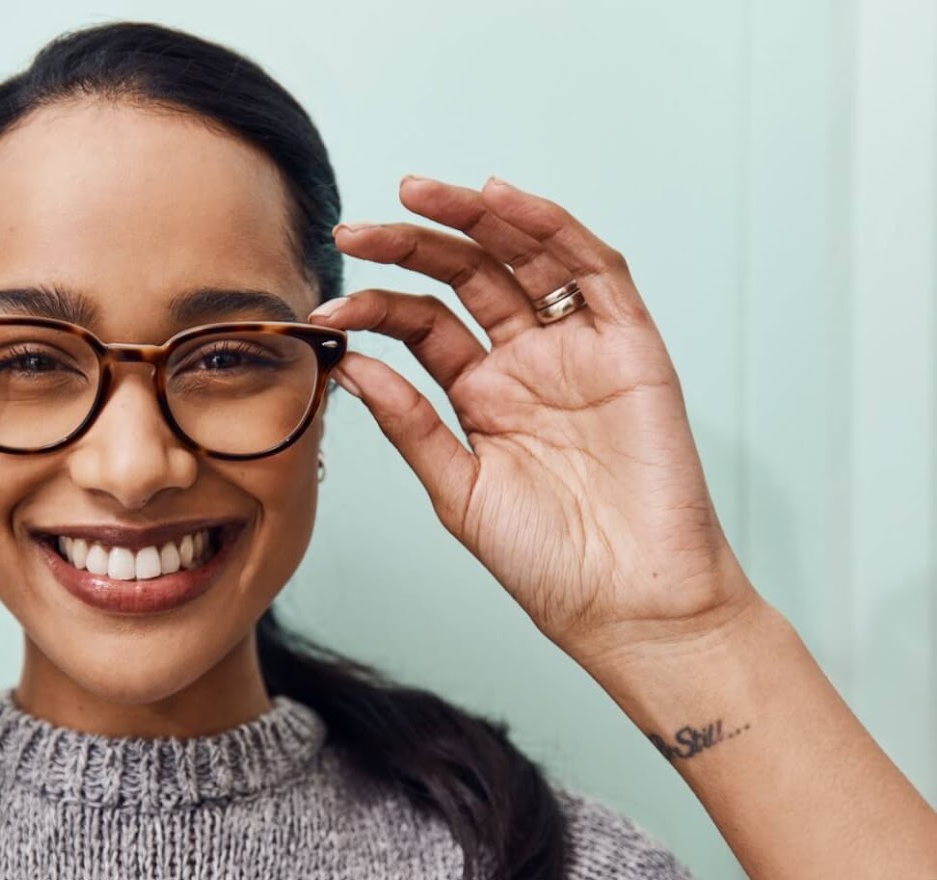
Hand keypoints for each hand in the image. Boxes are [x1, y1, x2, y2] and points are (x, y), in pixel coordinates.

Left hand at [311, 175, 761, 675]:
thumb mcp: (457, 490)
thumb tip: (350, 366)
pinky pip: (595, 271)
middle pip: (467, 277)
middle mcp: (529, 363)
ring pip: (526, 258)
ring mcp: (580, 351)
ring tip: (417, 194)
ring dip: (475, 218)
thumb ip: (410, 424)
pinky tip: (504, 202)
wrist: (627, 605)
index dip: (376, 305)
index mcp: (483, 395)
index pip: (424, 323)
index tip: (327, 307)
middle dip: (410, 245)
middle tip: (353, 230)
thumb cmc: (549, 563)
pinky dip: (553, 229)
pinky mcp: (632, 348)